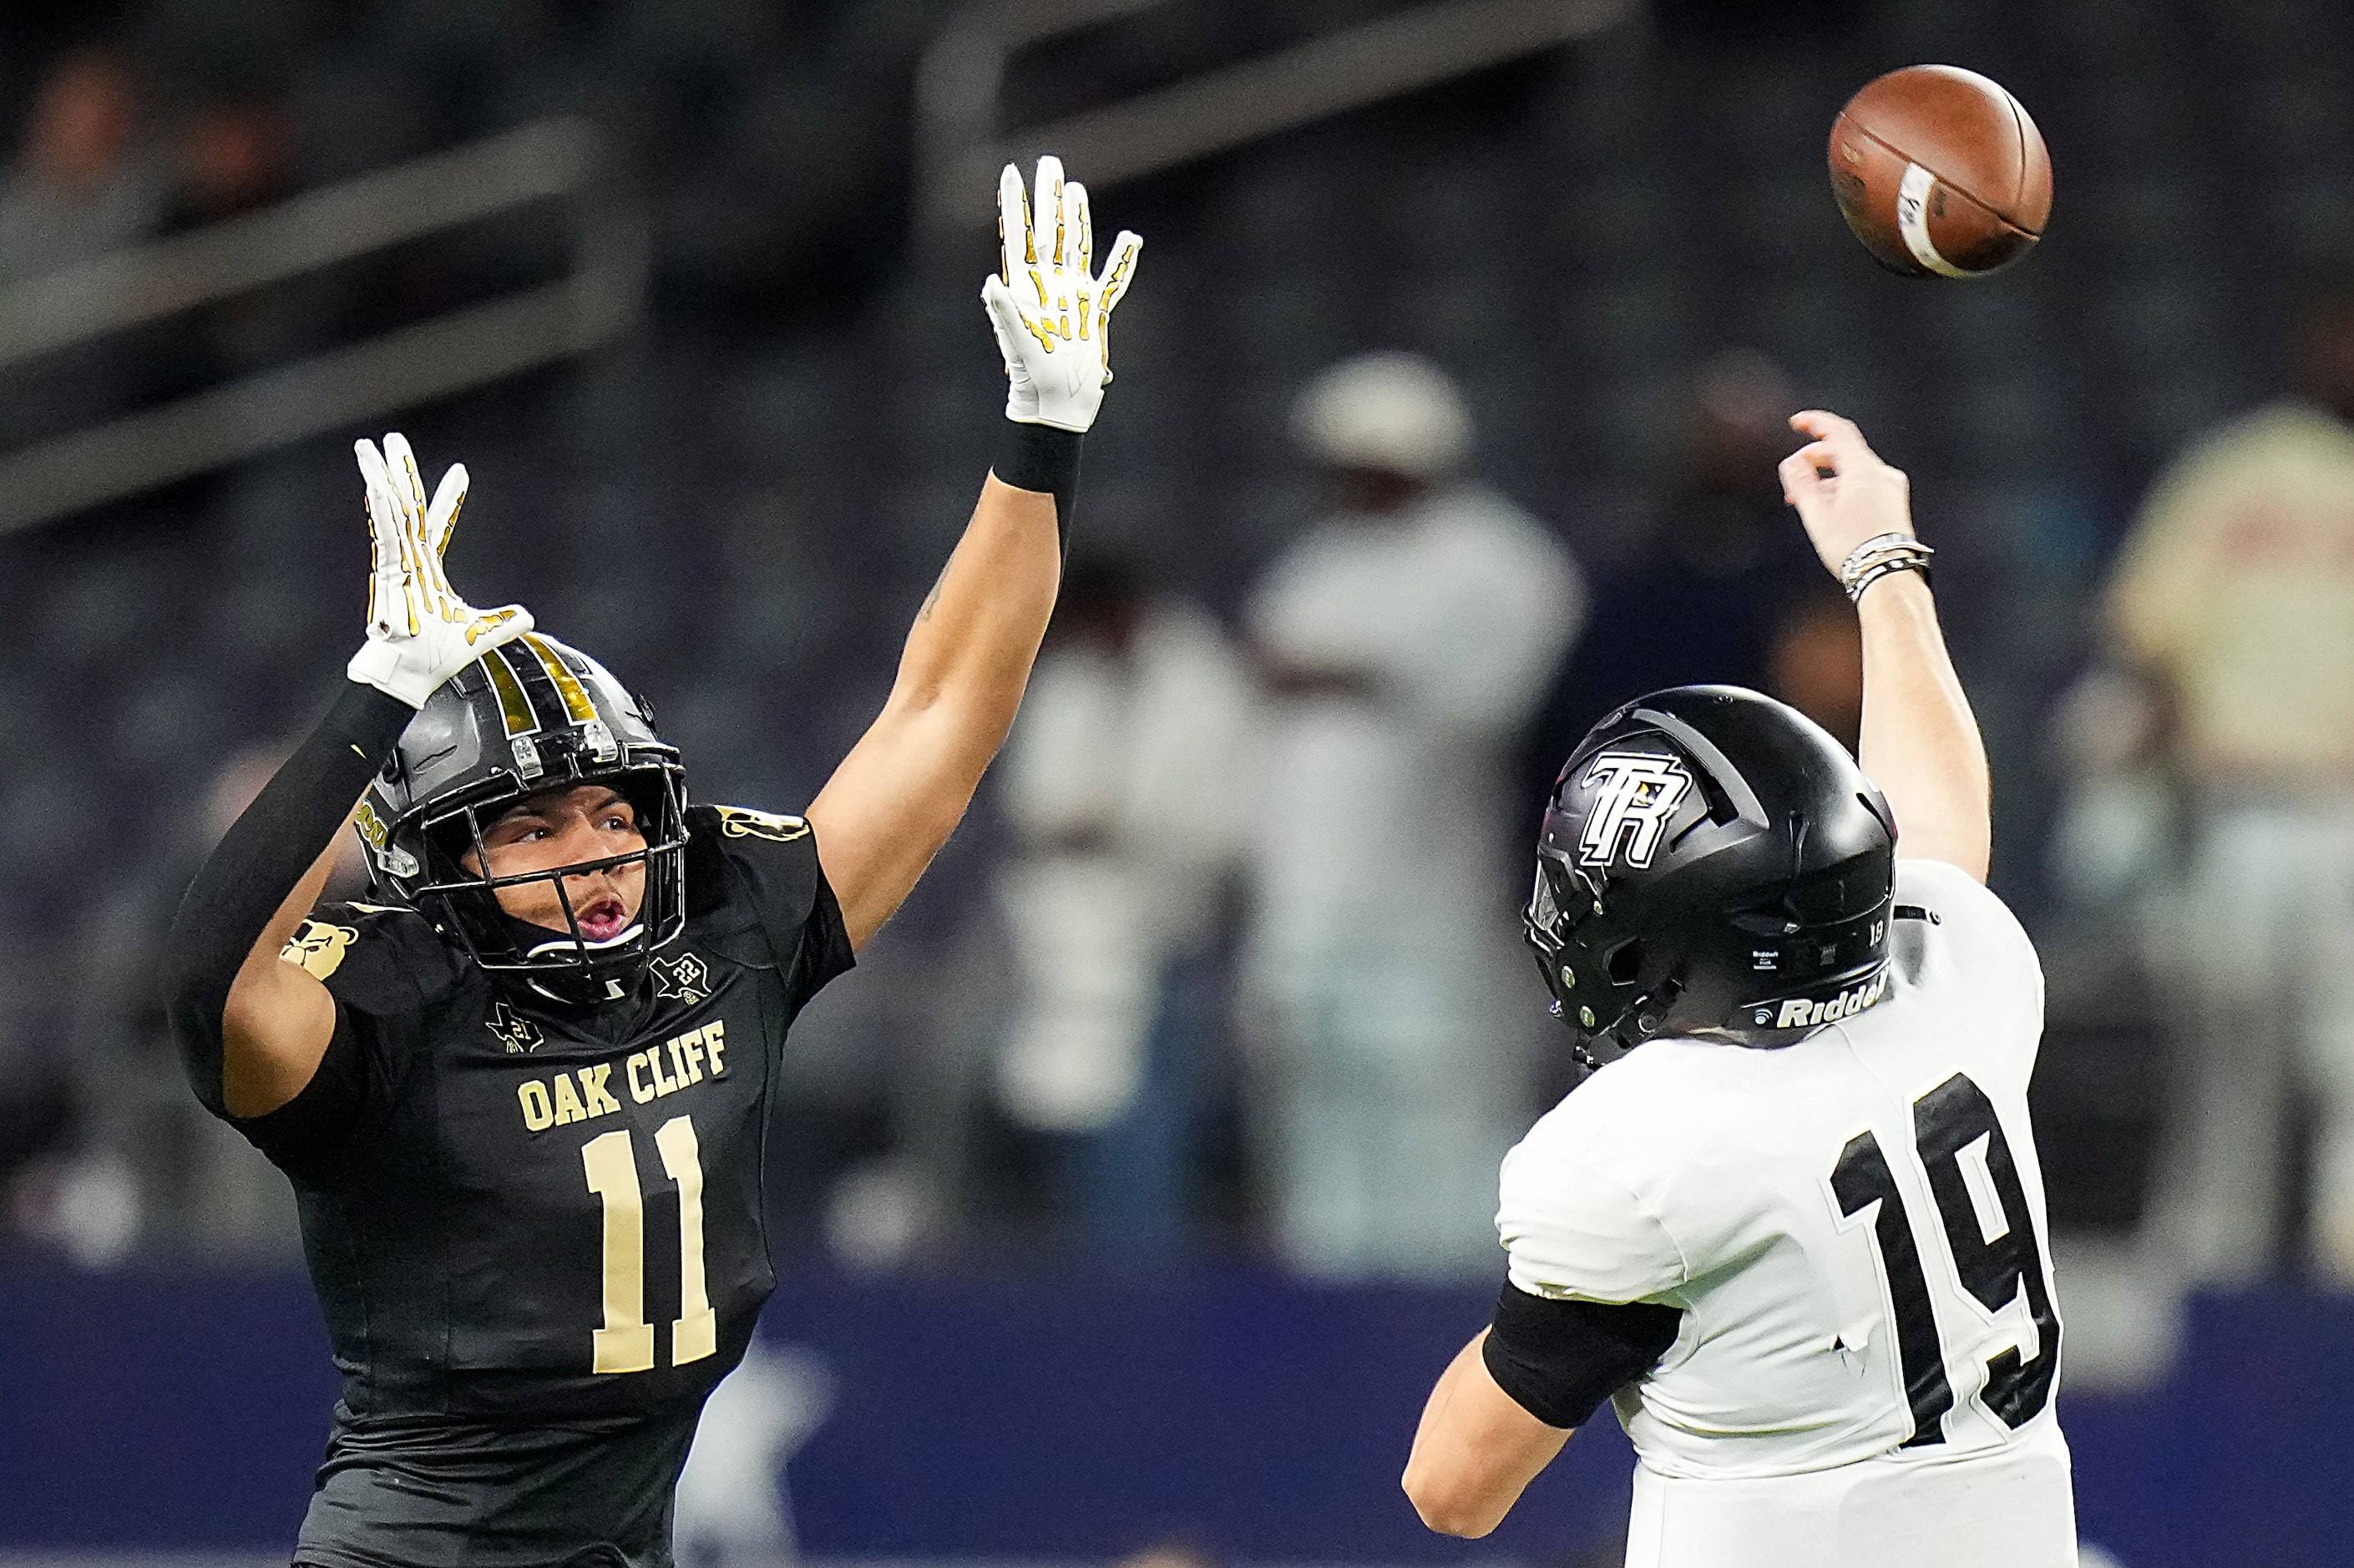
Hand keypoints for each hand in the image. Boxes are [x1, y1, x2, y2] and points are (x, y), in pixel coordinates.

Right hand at [345, 432, 532, 707]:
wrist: (415, 675)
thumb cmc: (438, 656)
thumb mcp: (481, 633)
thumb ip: (502, 621)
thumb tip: (527, 616)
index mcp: (429, 567)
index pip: (440, 523)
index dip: (451, 498)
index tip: (461, 470)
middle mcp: (410, 559)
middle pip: (406, 505)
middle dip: (402, 471)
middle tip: (393, 439)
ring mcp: (396, 562)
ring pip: (390, 510)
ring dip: (380, 476)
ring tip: (371, 446)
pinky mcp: (387, 571)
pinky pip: (384, 532)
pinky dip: (381, 507)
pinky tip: (376, 483)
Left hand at [980, 155, 1141, 432]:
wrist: (1057, 402)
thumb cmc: (1032, 375)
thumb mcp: (1015, 342)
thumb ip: (1003, 312)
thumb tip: (991, 282)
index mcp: (1028, 285)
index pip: (1021, 234)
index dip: (1016, 202)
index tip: (1011, 170)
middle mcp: (1050, 283)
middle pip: (1050, 229)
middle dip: (1048, 196)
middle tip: (1049, 162)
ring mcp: (1073, 294)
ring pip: (1077, 245)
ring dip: (1076, 216)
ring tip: (1074, 188)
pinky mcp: (1094, 312)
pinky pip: (1112, 280)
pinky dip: (1122, 261)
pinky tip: (1131, 240)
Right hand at [1777, 410, 1915, 579]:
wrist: (1887, 574)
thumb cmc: (1853, 548)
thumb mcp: (1817, 515)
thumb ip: (1801, 484)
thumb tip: (1791, 464)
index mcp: (1863, 470)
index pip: (1838, 432)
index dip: (1815, 422)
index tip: (1797, 422)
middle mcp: (1882, 473)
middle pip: (1843, 452)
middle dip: (1813, 460)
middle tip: (1792, 480)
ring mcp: (1891, 487)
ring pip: (1853, 470)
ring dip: (1827, 478)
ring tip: (1808, 502)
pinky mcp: (1894, 502)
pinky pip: (1865, 483)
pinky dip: (1844, 488)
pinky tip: (1831, 509)